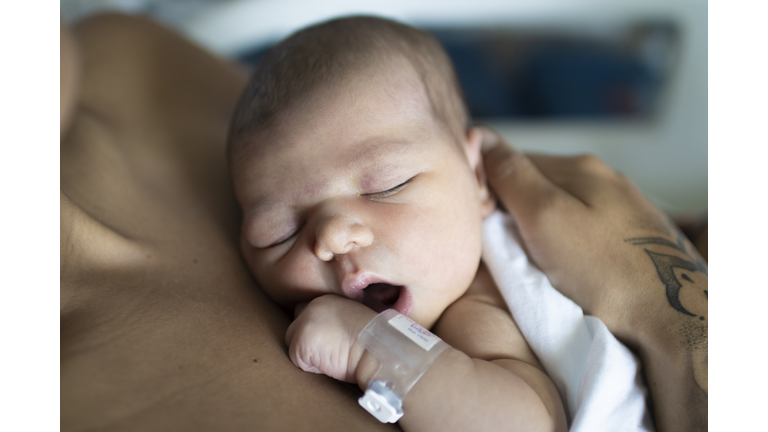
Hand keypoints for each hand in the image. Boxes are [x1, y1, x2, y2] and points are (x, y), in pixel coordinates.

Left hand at [285, 295, 377, 381]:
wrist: (379, 348)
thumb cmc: (376, 341)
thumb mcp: (355, 322)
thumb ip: (338, 321)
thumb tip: (327, 337)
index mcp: (330, 298)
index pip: (309, 313)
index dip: (317, 329)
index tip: (330, 340)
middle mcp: (314, 305)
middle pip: (296, 326)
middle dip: (308, 340)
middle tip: (332, 350)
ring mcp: (305, 321)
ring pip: (293, 343)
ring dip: (310, 354)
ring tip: (335, 355)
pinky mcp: (300, 339)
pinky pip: (298, 361)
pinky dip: (312, 367)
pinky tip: (332, 362)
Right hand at [479, 127, 706, 338]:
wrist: (674, 319)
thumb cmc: (603, 272)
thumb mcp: (544, 218)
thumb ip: (512, 176)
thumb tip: (481, 133)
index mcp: (581, 166)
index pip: (513, 162)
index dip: (489, 190)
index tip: (483, 225)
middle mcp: (607, 178)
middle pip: (540, 184)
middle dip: (516, 209)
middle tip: (509, 250)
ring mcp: (626, 208)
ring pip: (564, 208)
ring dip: (542, 229)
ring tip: (540, 264)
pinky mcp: (638, 238)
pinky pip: (587, 230)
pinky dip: (569, 244)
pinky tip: (572, 268)